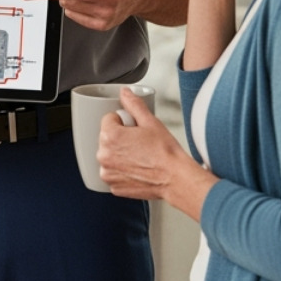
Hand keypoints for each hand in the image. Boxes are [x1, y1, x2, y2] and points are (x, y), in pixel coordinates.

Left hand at [97, 87, 203, 205]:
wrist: (176, 178)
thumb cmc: (165, 153)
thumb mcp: (150, 122)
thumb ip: (133, 104)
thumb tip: (125, 93)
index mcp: (110, 137)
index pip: (109, 119)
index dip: (124, 122)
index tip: (135, 130)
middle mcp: (104, 156)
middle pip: (107, 138)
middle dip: (121, 138)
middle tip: (140, 143)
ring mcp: (108, 173)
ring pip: (110, 156)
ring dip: (120, 155)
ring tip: (140, 156)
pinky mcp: (114, 187)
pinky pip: (114, 172)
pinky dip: (123, 171)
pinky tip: (137, 169)